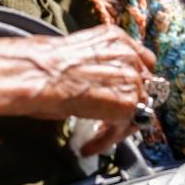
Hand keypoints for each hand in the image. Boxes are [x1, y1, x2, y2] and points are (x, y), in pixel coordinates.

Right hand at [0, 25, 157, 155]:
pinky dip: (106, 140)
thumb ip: (98, 68)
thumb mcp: (77, 56)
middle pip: (145, 85)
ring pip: (139, 108)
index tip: (124, 92)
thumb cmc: (43, 66)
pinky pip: (124, 128)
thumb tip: (98, 89)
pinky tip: (89, 146)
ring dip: (118, 124)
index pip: (142, 60)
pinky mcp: (128, 104)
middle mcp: (129, 56)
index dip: (134, 80)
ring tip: (97, 136)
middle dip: (130, 102)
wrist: (39, 74)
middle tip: (111, 118)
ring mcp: (133, 79)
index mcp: (116, 38)